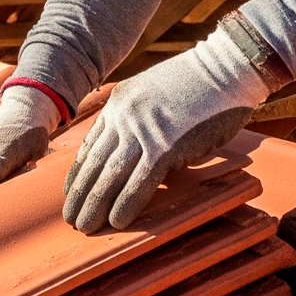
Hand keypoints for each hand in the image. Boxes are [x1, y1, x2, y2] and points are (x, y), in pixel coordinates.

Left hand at [62, 27, 268, 233]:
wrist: (225, 69)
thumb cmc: (198, 84)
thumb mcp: (154, 93)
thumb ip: (140, 120)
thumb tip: (136, 153)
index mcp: (119, 102)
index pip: (90, 144)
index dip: (79, 172)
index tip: (71, 192)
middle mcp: (124, 116)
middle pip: (95, 162)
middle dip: (81, 194)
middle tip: (70, 218)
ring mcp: (143, 130)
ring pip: (111, 175)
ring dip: (96, 205)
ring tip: (85, 227)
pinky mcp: (166, 146)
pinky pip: (140, 182)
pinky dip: (126, 205)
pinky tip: (117, 222)